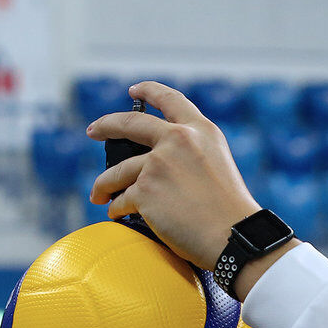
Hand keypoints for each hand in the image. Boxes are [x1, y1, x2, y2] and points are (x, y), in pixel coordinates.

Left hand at [86, 81, 261, 267]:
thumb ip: (191, 154)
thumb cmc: (230, 211)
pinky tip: (116, 213)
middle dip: (105, 125)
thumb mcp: (219, 165)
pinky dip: (116, 208)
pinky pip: (121, 199)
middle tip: (93, 131)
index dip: (149, 91)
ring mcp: (158, 164)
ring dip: (104, 184)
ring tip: (99, 195)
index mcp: (201, 131)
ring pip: (118, 171)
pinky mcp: (145, 190)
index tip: (134, 90)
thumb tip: (158, 160)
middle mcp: (178, 140)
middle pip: (129, 124)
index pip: (170, 100)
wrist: (233, 236)